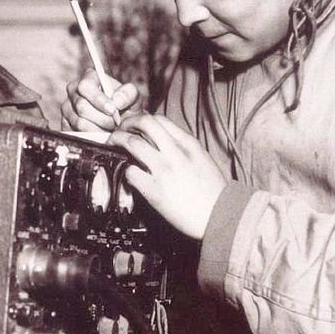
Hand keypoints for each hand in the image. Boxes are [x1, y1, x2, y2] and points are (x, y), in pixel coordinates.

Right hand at [61, 69, 143, 131]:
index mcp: (89, 79)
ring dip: (98, 129)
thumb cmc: (125, 108)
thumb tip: (116, 101)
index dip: (99, 99)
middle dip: (102, 118)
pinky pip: (76, 134)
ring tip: (110, 130)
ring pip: (79, 122)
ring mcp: (67, 109)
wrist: (121, 125)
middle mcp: (74, 91)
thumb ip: (128, 94)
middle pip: (82, 107)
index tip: (113, 110)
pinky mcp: (65, 125)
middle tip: (115, 124)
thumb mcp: (133, 98)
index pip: (85, 86)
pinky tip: (102, 136)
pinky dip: (92, 137)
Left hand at [108, 114, 226, 239]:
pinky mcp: (154, 190)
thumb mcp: (202, 159)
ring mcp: (163, 170)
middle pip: (144, 123)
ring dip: (118, 140)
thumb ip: (183, 148)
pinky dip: (125, 171)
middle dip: (127, 123)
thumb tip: (162, 141)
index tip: (135, 124)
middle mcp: (175, 152)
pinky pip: (131, 173)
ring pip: (132, 143)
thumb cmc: (213, 192)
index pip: (160, 119)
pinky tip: (128, 174)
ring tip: (113, 144)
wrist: (220, 215)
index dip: (142, 118)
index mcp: (188, 144)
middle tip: (119, 129)